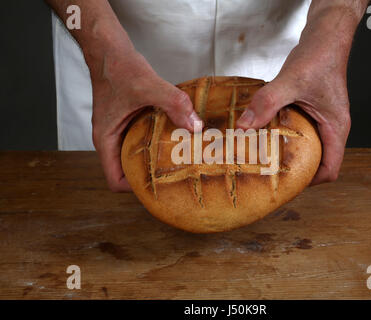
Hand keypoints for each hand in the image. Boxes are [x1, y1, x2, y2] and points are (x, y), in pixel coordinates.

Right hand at [90, 49, 201, 191]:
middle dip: (149, 177)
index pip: (115, 180)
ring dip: (153, 160)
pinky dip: (155, 143)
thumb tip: (195, 125)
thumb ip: (173, 104)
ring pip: (135, 157)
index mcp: (106, 139)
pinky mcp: (128, 120)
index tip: (158, 186)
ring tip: (179, 162)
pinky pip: (141, 140)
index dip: (134, 189)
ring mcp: (119, 130)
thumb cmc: (118, 67)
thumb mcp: (148, 86)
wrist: (109, 49)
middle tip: (175, 178)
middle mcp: (111, 139)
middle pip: (127, 172)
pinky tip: (176, 137)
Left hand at [236, 43, 350, 184]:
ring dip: (290, 154)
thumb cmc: (321, 56)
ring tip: (266, 158)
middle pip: (319, 162)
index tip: (288, 184)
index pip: (331, 170)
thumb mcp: (291, 81)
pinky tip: (266, 132)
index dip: (311, 182)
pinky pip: (301, 131)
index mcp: (336, 128)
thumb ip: (267, 103)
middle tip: (271, 174)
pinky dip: (286, 136)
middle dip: (297, 171)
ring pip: (310, 147)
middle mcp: (332, 127)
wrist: (326, 35)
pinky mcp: (312, 110)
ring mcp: (323, 119)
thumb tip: (245, 126)